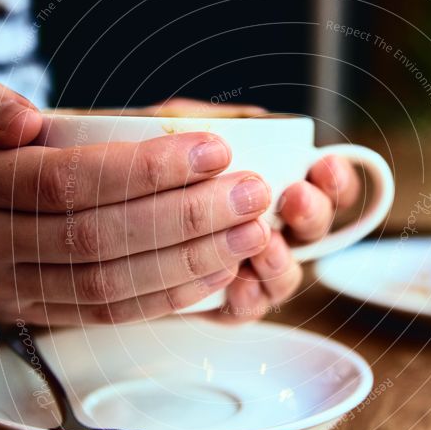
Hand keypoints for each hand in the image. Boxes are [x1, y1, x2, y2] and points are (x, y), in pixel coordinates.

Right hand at [0, 80, 274, 332]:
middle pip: (99, 237)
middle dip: (185, 217)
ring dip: (190, 261)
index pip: (71, 180)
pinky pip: (113, 314)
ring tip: (250, 234)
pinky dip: (171, 296)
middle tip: (250, 194)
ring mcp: (15, 290)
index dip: (147, 169)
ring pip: (112, 285)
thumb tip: (27, 118)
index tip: (215, 150)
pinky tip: (218, 272)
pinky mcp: (45, 317)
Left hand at [143, 98, 360, 321]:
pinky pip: (244, 310)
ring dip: (281, 262)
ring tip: (266, 247)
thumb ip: (205, 120)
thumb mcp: (165, 127)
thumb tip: (254, 119)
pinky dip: (247, 301)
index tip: (324, 166)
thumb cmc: (137, 164)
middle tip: (295, 200)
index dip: (336, 179)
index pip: (321, 183)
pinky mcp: (218, 302)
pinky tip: (239, 289)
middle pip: (313, 230)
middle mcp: (268, 225)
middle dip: (313, 214)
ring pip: (285, 276)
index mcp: (271, 182)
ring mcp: (247, 267)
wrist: (93, 210)